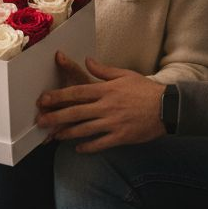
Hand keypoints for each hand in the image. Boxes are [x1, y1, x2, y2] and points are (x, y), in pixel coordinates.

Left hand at [36, 54, 165, 152]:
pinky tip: (78, 148)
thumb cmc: (146, 90)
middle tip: (40, 121)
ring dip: (67, 133)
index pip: (77, 92)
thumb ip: (103, 70)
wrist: (167, 108)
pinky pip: (100, 143)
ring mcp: (113, 123)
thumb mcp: (125, 75)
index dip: (58, 96)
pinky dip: (88, 147)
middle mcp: (106, 106)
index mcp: (106, 90)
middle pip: (75, 112)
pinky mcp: (121, 137)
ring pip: (84, 129)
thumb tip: (87, 60)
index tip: (44, 100)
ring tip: (54, 135)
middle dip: (56, 117)